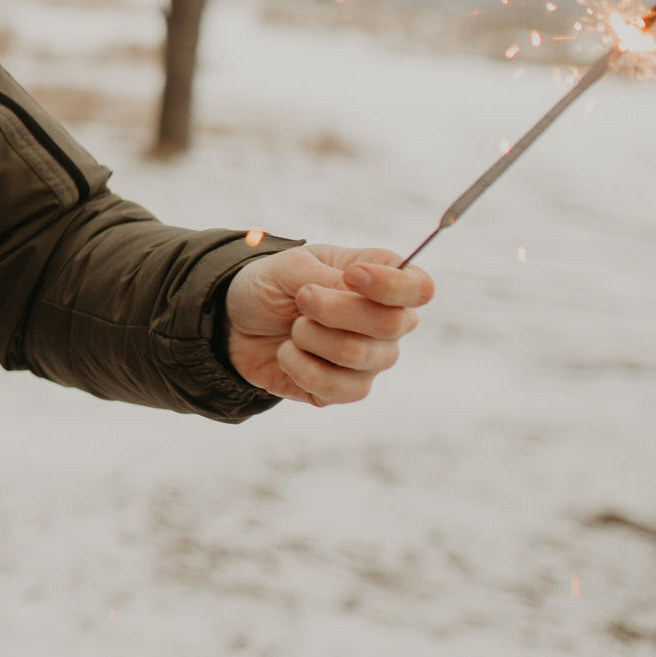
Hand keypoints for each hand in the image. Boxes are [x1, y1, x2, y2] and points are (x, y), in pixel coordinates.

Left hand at [224, 244, 432, 405]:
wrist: (236, 322)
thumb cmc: (272, 286)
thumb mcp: (290, 266)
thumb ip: (326, 277)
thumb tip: (353, 292)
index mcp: (382, 281)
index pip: (419, 288)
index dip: (392, 285)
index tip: (352, 276)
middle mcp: (388, 323)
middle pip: (391, 324)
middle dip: (333, 309)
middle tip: (302, 298)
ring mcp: (371, 360)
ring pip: (357, 354)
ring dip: (309, 336)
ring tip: (293, 328)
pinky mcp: (345, 390)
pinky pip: (335, 387)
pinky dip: (298, 365)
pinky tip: (287, 353)